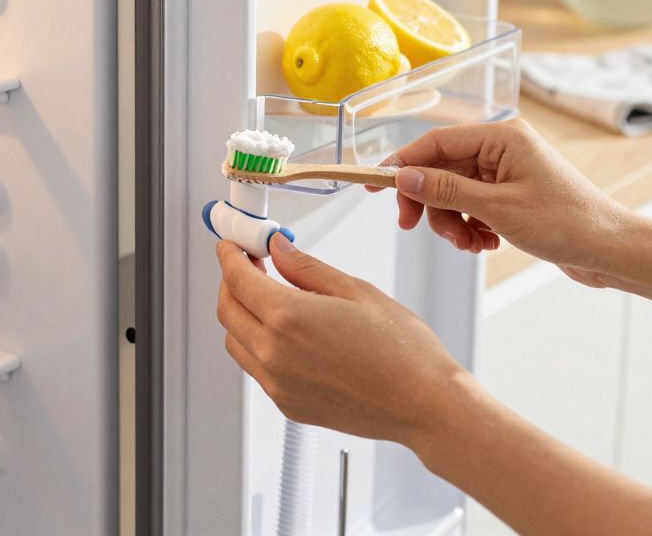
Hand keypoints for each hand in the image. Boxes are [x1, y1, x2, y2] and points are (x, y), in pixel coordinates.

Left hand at [214, 235, 472, 445]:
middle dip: (230, 283)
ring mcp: (278, 385)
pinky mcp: (288, 405)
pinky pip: (256, 369)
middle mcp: (275, 355)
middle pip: (227, 311)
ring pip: (236, 342)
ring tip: (267, 298)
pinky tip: (284, 333)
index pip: (238, 280)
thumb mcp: (355, 291)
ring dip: (240, 316)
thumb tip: (277, 249)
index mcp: (289, 318)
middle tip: (249, 266)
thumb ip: (306, 268)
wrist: (424, 405)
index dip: (230, 256)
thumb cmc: (403, 351)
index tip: (232, 246)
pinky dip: (256, 345)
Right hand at [374, 120, 631, 274]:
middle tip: (415, 228)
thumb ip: (446, 189)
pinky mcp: (510, 194)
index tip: (375, 186)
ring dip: (452, 222)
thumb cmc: (566, 223)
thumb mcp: (497, 208)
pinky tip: (486, 243)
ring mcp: (506, 171)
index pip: (435, 142)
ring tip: (471, 244)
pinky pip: (471, 206)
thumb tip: (404, 176)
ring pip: (453, 192)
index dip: (401, 164)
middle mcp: (502, 148)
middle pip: (440, 169)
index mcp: (501, 136)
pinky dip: (470, 227)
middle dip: (431, 203)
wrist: (609, 249)